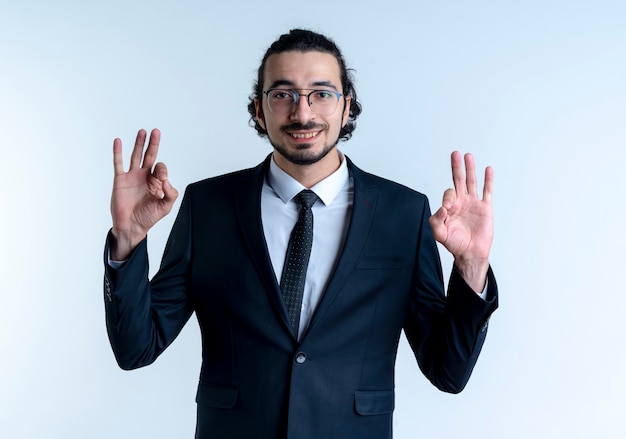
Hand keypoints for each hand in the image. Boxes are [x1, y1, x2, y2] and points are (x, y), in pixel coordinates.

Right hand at [110, 128, 177, 259]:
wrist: (131, 226)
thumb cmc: (148, 218)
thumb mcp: (165, 207)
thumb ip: (170, 193)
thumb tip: (166, 180)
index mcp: (156, 182)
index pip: (160, 168)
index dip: (162, 170)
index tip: (162, 179)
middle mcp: (144, 177)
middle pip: (150, 156)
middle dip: (153, 144)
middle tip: (156, 131)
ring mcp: (132, 177)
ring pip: (135, 156)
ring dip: (139, 144)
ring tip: (142, 132)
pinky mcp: (120, 180)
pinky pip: (118, 164)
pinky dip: (118, 152)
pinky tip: (118, 141)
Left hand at [429, 151, 493, 291]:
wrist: (470, 253)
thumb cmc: (454, 244)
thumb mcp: (439, 233)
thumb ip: (436, 221)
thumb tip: (442, 208)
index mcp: (449, 206)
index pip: (448, 193)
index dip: (448, 197)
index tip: (449, 208)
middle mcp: (461, 202)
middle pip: (458, 180)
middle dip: (456, 167)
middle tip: (455, 154)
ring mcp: (473, 203)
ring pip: (472, 182)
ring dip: (470, 169)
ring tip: (468, 156)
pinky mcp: (485, 208)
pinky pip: (487, 191)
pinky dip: (488, 180)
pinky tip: (488, 170)